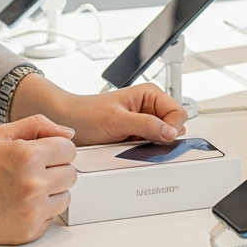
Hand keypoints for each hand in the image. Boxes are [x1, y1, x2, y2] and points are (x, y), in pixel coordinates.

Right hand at [0, 114, 76, 243]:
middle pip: (71, 174)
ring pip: (66, 197)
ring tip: (28, 186)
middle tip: (33, 169)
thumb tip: (68, 133)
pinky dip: (42, 210)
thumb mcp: (3, 134)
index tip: (43, 152)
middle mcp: (34, 185)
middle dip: (56, 168)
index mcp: (30, 156)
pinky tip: (21, 203)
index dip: (56, 148)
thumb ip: (38, 125)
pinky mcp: (29, 232)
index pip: (69, 149)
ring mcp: (33, 212)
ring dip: (53, 191)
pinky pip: (53, 217)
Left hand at [10, 74, 187, 145]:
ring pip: (163, 139)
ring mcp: (144, 122)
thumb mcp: (117, 120)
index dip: (173, 128)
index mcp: (150, 94)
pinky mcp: (137, 136)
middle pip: (174, 127)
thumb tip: (170, 132)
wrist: (68, 123)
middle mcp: (150, 107)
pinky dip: (145, 152)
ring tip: (133, 145)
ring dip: (153, 146)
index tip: (162, 138)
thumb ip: (146, 125)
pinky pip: (151, 147)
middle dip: (163, 138)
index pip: (178, 113)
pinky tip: (131, 151)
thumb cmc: (88, 114)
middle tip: (144, 142)